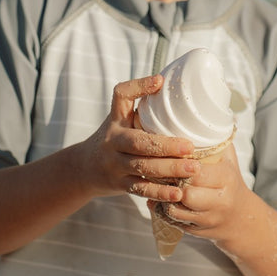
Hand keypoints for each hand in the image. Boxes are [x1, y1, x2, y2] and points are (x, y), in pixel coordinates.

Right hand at [77, 75, 199, 202]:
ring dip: (169, 169)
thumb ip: (145, 113)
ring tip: (193, 169)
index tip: (159, 81)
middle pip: (138, 141)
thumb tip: (179, 93)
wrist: (83, 168)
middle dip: (166, 145)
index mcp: (115, 119)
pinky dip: (159, 192)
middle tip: (190, 147)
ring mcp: (114, 163)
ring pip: (142, 166)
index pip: (121, 96)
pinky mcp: (118, 183)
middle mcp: (112, 140)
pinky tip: (177, 193)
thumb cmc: (115, 140)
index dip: (139, 86)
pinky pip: (140, 188)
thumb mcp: (121, 121)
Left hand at [147, 146, 251, 244]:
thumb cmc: (229, 180)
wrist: (241, 218)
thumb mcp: (228, 158)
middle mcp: (218, 201)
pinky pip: (171, 221)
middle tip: (151, 167)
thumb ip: (215, 137)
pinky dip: (160, 210)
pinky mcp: (195, 231)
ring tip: (151, 183)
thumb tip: (203, 106)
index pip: (196, 171)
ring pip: (174, 209)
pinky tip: (155, 198)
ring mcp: (206, 219)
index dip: (178, 163)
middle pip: (184, 191)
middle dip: (168, 180)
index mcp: (225, 178)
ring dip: (161, 197)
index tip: (165, 153)